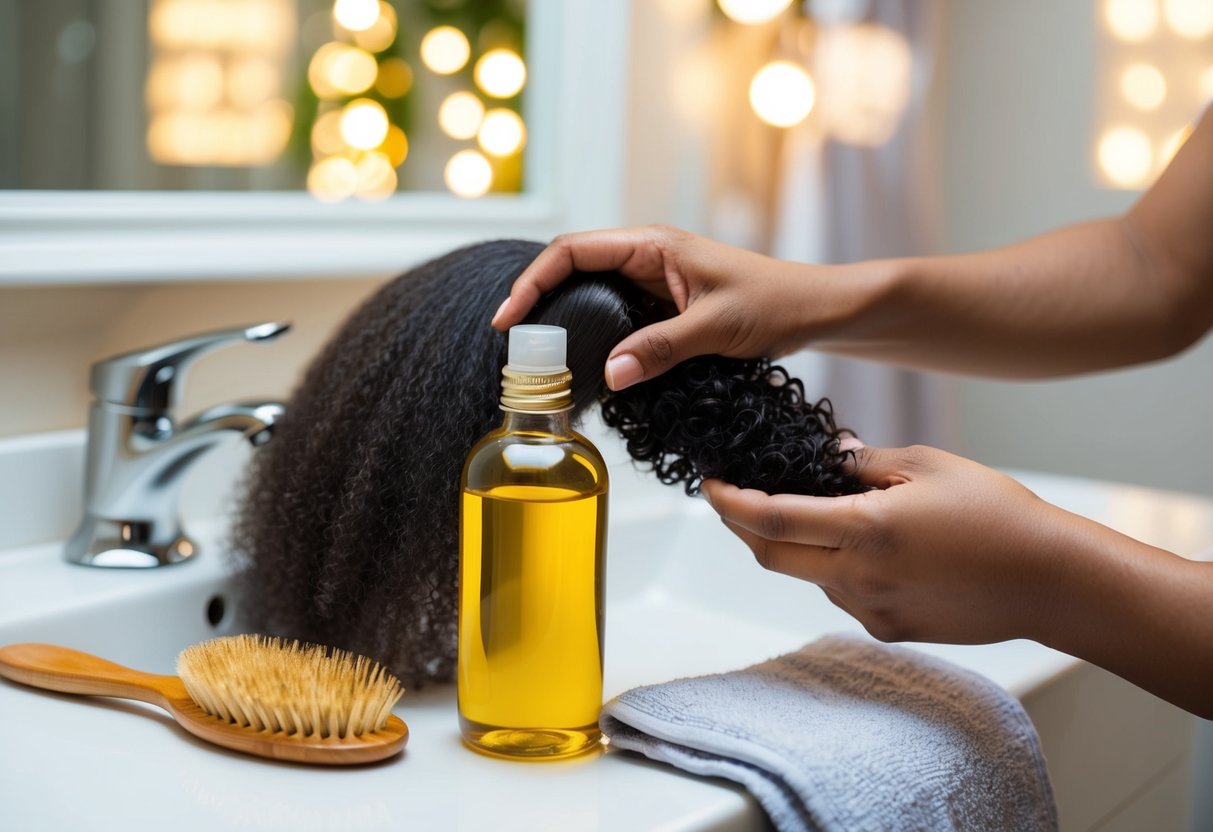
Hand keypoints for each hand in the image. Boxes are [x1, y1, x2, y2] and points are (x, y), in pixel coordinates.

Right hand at [491, 225, 840, 389]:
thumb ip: (661, 349)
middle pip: (572, 270)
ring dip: (564, 321)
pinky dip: (595, 338)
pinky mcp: (662, 308)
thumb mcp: (716, 328)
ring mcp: (652, 283)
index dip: (533, 280)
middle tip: (515, 345)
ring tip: (539, 360)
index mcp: (652, 245)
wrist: (813, 310)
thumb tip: (608, 375)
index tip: (509, 318)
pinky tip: (584, 366)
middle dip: (538, 301)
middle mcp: (646, 258)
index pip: (573, 250)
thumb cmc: (774, 303)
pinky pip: (616, 318)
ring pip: (592, 296)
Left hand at [700, 444, 1080, 645]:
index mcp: (865, 530)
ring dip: (798, 546)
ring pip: (809, 576)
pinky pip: (843, 596)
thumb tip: (826, 456)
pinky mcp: (890, 630)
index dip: (728, 502)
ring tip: (823, 512)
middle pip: (772, 556)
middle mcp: (859, 577)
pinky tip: (869, 547)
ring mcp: (872, 611)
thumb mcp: (927, 465)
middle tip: (733, 496)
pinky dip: (836, 568)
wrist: (1052, 581)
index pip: (769, 518)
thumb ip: (865, 462)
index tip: (709, 483)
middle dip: (742, 526)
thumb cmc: (997, 513)